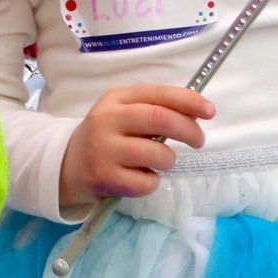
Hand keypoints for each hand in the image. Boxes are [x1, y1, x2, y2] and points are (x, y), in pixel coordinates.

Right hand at [59, 85, 214, 209]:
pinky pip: (147, 182)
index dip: (188, 101)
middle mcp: (106, 120)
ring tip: (158, 162)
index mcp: (115, 99)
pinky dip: (152, 182)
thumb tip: (196, 113)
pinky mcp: (104, 178)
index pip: (157, 94)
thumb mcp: (123, 113)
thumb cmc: (108, 136)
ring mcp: (104, 150)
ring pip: (158, 154)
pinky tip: (139, 177)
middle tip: (198, 141)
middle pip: (160, 119)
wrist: (68, 164)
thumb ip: (155, 109)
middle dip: (189, 130)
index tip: (209, 111)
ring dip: (169, 160)